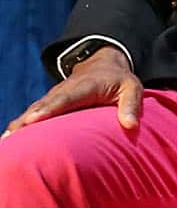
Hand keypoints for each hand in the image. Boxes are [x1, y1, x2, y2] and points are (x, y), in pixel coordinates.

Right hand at [6, 45, 141, 134]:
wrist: (102, 65)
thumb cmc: (119, 81)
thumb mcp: (132, 88)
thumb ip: (132, 105)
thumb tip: (131, 126)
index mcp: (83, 87)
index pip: (64, 99)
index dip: (48, 109)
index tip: (33, 120)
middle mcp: (63, 92)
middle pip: (41, 107)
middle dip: (25, 121)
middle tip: (10, 136)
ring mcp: (53, 98)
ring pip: (33, 112)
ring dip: (18, 126)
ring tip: (6, 141)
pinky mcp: (49, 106)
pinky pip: (32, 116)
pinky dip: (20, 127)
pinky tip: (9, 140)